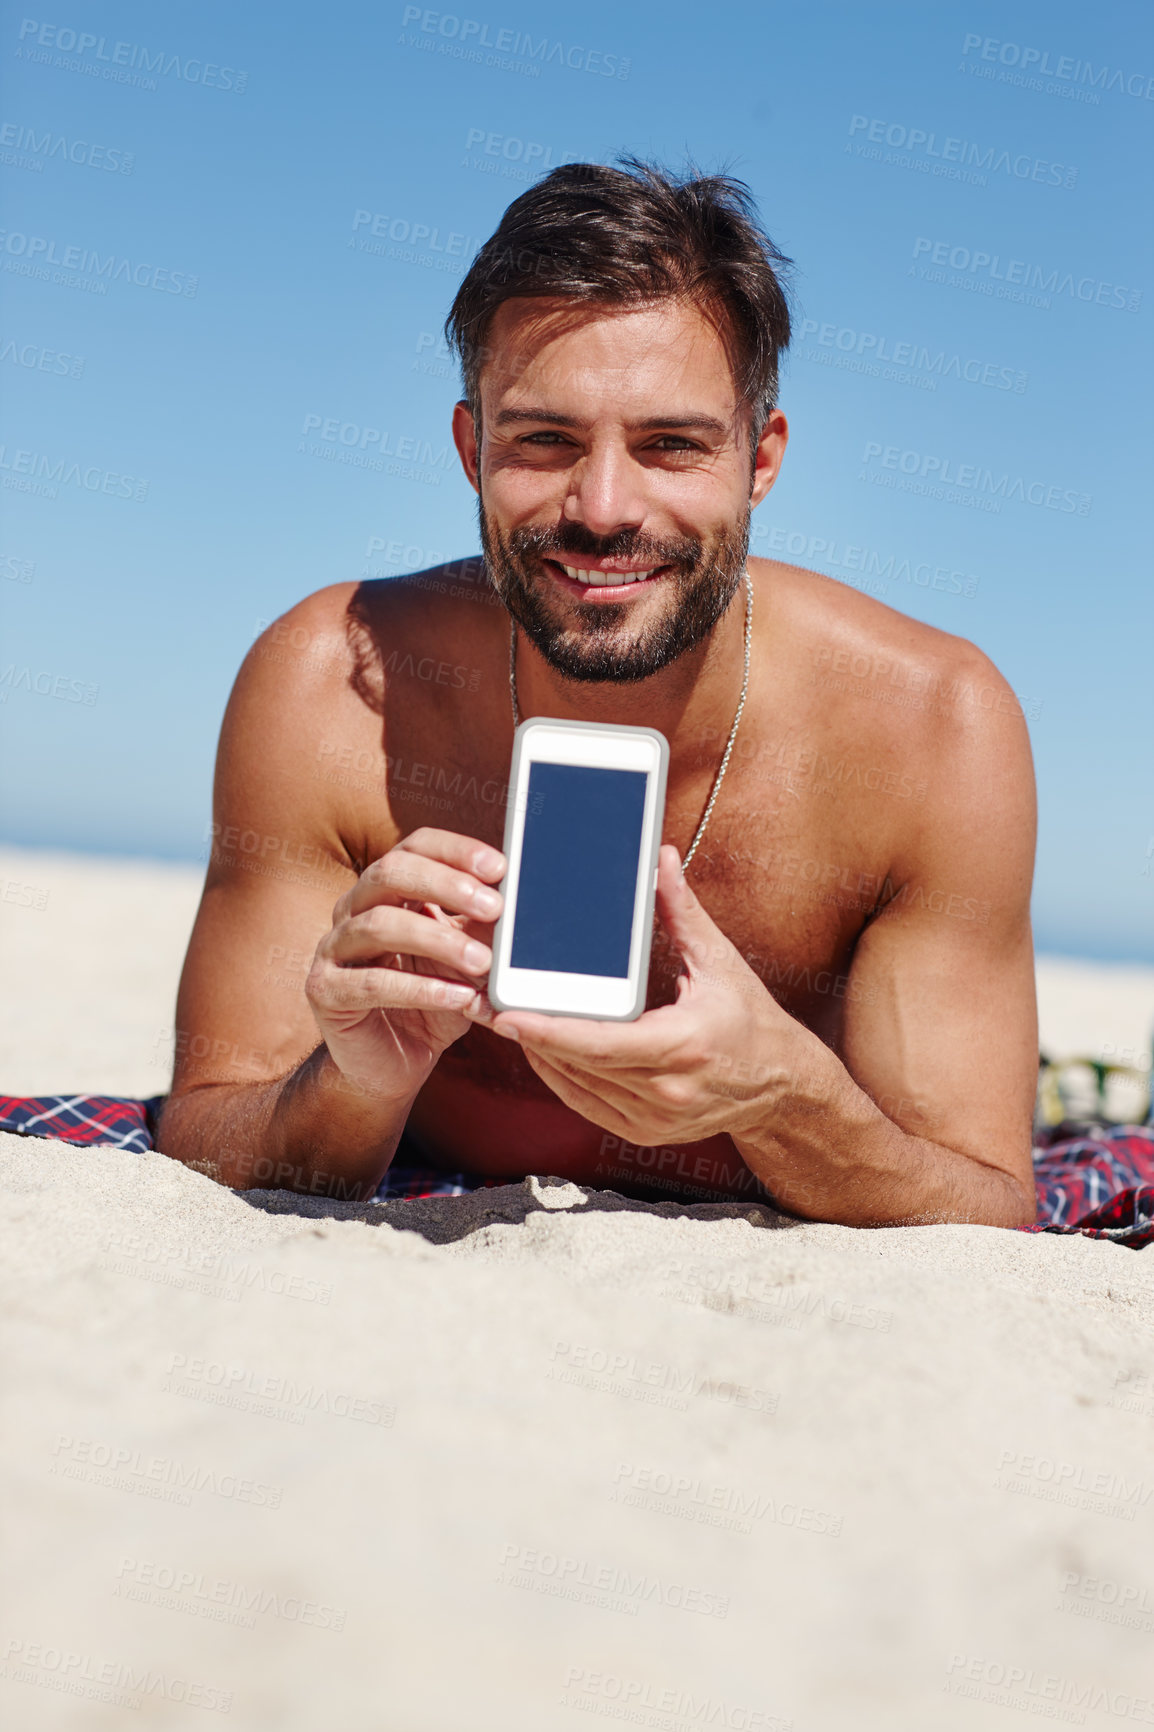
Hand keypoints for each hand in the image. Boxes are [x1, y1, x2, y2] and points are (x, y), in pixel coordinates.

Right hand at [305, 828, 503, 1100]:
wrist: (393, 1065)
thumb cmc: (432, 1003)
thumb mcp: (467, 962)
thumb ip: (483, 931)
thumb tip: (523, 907)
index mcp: (386, 890)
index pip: (414, 847)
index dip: (455, 850)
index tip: (500, 868)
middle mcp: (353, 909)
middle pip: (390, 873)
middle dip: (446, 885)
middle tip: (495, 908)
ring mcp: (333, 948)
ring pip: (379, 925)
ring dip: (439, 940)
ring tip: (483, 964)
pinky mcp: (325, 991)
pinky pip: (372, 983)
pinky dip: (421, 989)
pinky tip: (459, 998)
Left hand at [488, 845, 817, 1146]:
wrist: (783, 1088)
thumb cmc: (752, 1020)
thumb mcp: (721, 963)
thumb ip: (682, 912)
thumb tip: (662, 859)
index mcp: (683, 1045)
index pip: (600, 1044)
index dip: (549, 1032)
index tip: (509, 1014)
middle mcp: (666, 1090)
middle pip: (579, 1064)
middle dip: (530, 1035)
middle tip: (489, 1004)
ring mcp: (654, 1119)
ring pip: (576, 1087)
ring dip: (539, 1055)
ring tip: (506, 1019)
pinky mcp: (646, 1133)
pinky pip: (587, 1106)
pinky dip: (560, 1077)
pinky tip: (540, 1049)